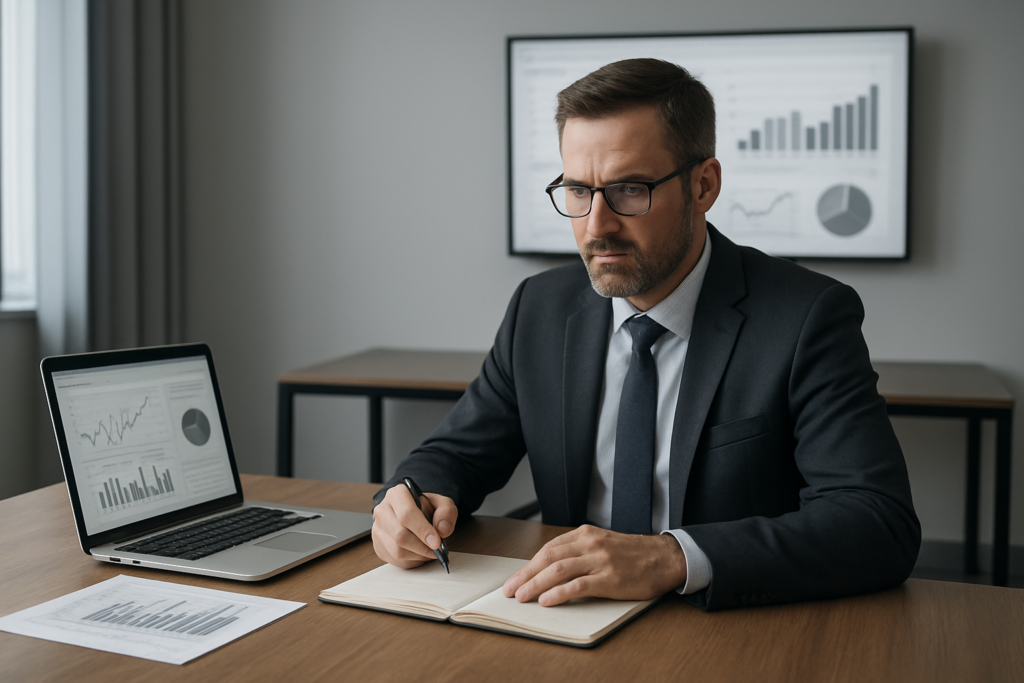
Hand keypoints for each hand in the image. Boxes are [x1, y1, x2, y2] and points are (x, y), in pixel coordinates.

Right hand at [371, 484, 457, 568]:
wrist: (412, 513)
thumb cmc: (426, 507)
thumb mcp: (441, 503)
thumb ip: (447, 512)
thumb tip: (442, 529)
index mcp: (397, 494)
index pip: (407, 514)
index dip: (422, 530)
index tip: (436, 542)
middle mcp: (382, 510)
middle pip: (400, 535)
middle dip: (422, 547)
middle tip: (437, 550)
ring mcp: (377, 529)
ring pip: (397, 550)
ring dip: (418, 555)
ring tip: (430, 551)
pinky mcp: (378, 545)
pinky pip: (395, 560)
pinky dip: (412, 561)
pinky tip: (420, 553)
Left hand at [502, 525, 686, 605]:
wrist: (665, 558)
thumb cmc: (633, 554)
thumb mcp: (602, 544)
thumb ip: (579, 552)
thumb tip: (550, 569)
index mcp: (585, 534)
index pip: (548, 549)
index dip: (528, 565)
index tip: (516, 578)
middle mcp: (589, 544)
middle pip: (548, 558)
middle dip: (525, 575)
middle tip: (510, 590)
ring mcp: (600, 560)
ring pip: (559, 570)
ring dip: (536, 584)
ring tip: (522, 596)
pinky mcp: (610, 578)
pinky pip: (579, 585)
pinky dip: (560, 593)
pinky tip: (547, 600)